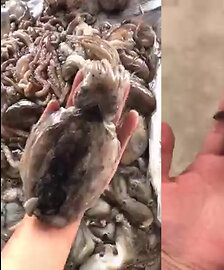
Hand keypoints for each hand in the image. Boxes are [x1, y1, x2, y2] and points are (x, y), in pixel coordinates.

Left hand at [42, 71, 138, 195]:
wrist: (54, 201)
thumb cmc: (43, 174)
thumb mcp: (39, 145)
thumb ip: (47, 124)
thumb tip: (55, 102)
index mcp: (68, 127)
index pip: (75, 102)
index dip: (80, 88)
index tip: (86, 70)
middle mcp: (85, 132)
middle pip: (96, 107)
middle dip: (104, 90)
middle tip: (113, 72)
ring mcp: (98, 143)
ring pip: (110, 119)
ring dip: (119, 104)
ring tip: (126, 87)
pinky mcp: (109, 157)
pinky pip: (119, 140)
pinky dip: (127, 129)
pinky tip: (134, 115)